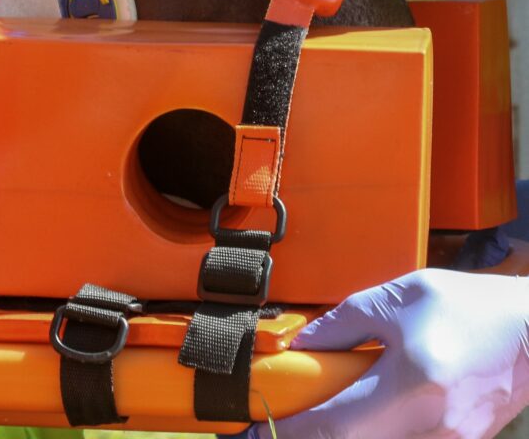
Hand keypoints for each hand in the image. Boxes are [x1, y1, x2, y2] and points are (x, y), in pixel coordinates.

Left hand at [252, 269, 528, 438]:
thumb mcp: (400, 297)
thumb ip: (344, 322)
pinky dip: (367, 431)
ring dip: (338, 434)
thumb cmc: (469, 307)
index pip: (335, 427)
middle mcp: (428, 427)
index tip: (252, 429)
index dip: (287, 433)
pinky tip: (358, 409)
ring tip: (318, 407)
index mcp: (412, 384)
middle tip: (276, 422)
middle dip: (308, 437)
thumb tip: (300, 345)